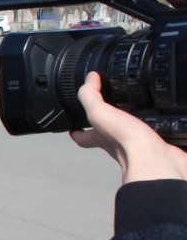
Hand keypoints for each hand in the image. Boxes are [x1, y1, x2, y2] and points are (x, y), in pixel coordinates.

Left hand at [70, 71, 186, 182]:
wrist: (155, 160)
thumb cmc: (126, 143)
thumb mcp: (99, 113)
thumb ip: (91, 96)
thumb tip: (89, 79)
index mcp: (100, 137)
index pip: (82, 136)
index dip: (76, 131)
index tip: (74, 125)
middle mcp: (117, 144)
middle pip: (108, 136)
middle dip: (110, 125)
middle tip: (112, 113)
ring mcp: (138, 147)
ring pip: (134, 135)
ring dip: (136, 125)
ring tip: (141, 112)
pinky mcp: (158, 146)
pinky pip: (157, 136)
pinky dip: (161, 129)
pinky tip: (166, 122)